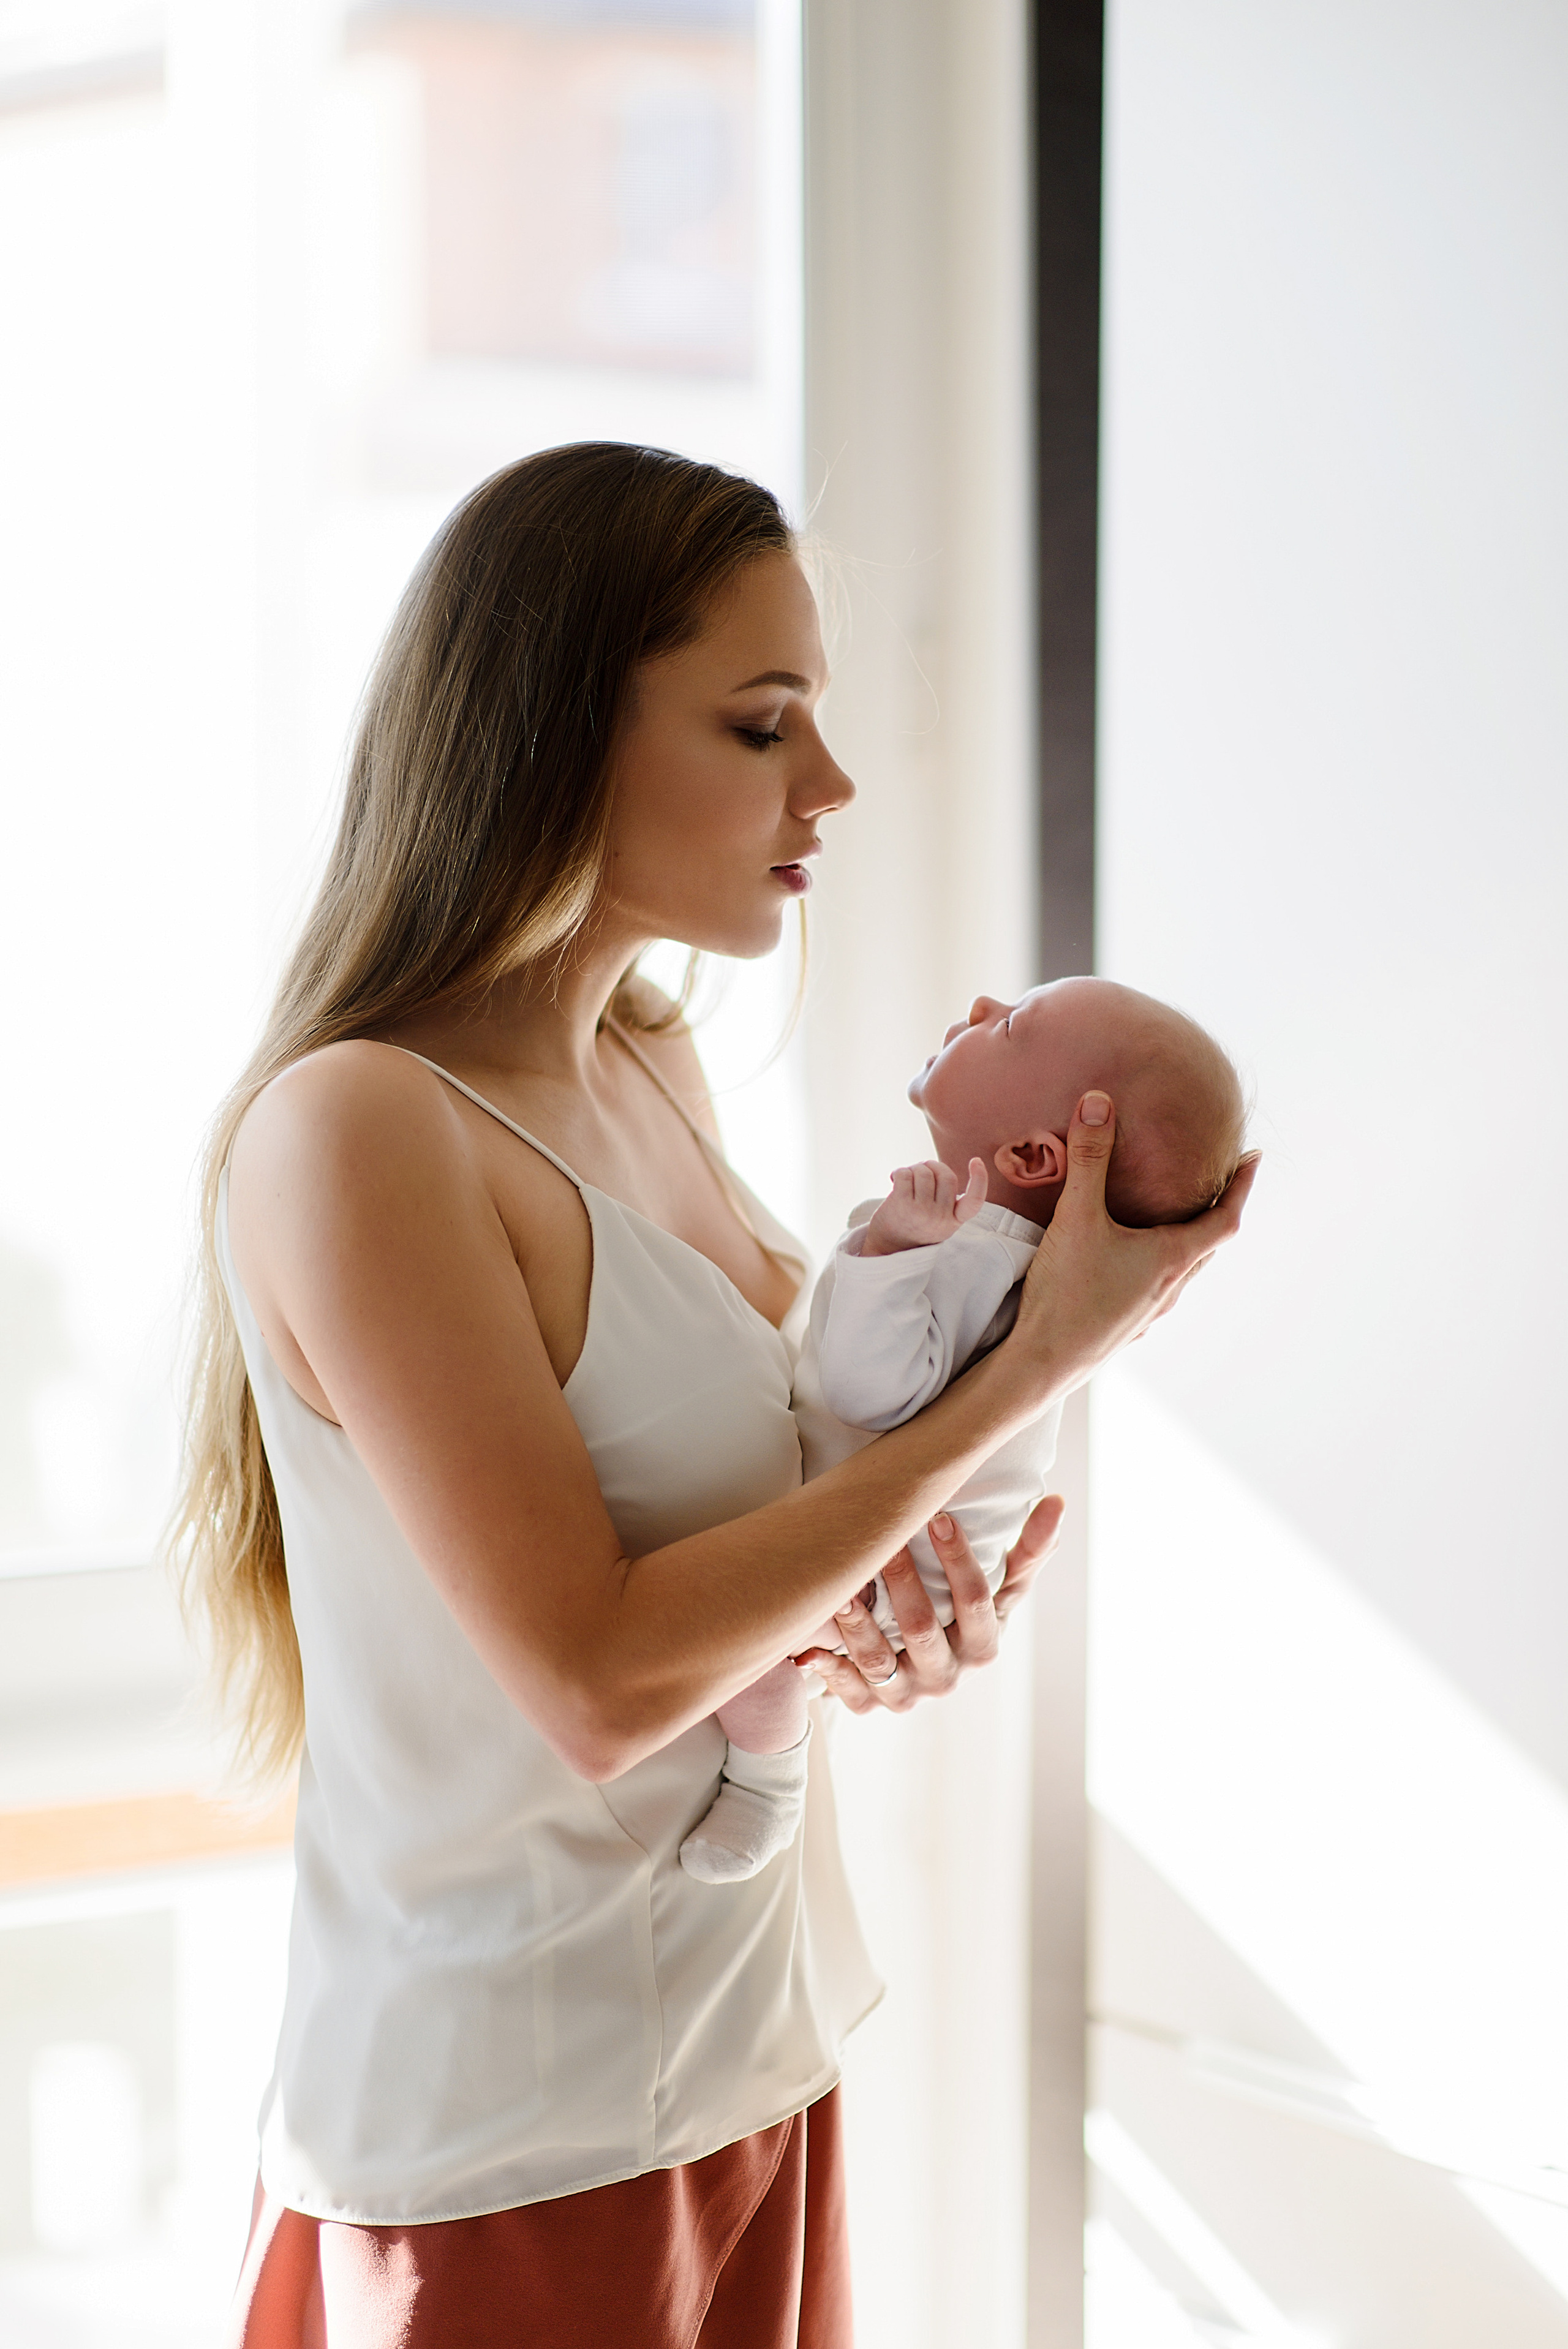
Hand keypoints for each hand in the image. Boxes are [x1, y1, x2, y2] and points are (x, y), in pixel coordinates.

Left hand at [795, 1494, 1066, 1712]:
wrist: (935, 1671)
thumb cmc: (968, 1617)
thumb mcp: (1003, 1591)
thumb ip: (1028, 1551)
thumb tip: (1057, 1501)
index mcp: (984, 1646)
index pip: (975, 1601)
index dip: (958, 1559)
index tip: (940, 1516)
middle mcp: (948, 1676)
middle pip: (922, 1628)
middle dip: (901, 1582)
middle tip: (882, 1538)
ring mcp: (909, 1695)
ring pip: (879, 1661)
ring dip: (857, 1625)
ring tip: (841, 1589)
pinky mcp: (873, 1705)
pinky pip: (849, 1693)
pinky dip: (829, 1671)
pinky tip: (809, 1648)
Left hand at [860, 1157, 988, 1257]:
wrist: (887, 1247)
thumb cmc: (914, 1227)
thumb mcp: (938, 1221)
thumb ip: (946, 1200)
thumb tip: (936, 1168)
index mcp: (954, 1221)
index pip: (975, 1201)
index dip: (980, 1179)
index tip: (976, 1161)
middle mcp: (940, 1218)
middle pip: (946, 1175)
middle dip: (933, 1165)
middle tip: (921, 1169)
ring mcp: (922, 1212)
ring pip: (924, 1172)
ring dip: (914, 1169)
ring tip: (906, 1178)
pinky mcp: (902, 1204)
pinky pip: (905, 1174)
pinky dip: (899, 1172)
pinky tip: (894, 1180)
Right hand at [1010, 1094, 1259, 1396]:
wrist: (1042, 1362)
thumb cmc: (1066, 1292)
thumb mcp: (1077, 1216)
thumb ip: (1089, 1158)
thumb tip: (1099, 1102)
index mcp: (1172, 1258)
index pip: (1226, 1218)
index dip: (1243, 1186)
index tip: (1253, 1159)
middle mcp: (1170, 1287)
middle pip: (1209, 1244)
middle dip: (1218, 1209)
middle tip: (1220, 1181)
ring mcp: (1150, 1310)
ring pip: (1184, 1270)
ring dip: (1189, 1240)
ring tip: (1178, 1216)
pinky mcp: (1127, 1324)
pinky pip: (1157, 1288)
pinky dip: (1160, 1264)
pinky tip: (1133, 1260)